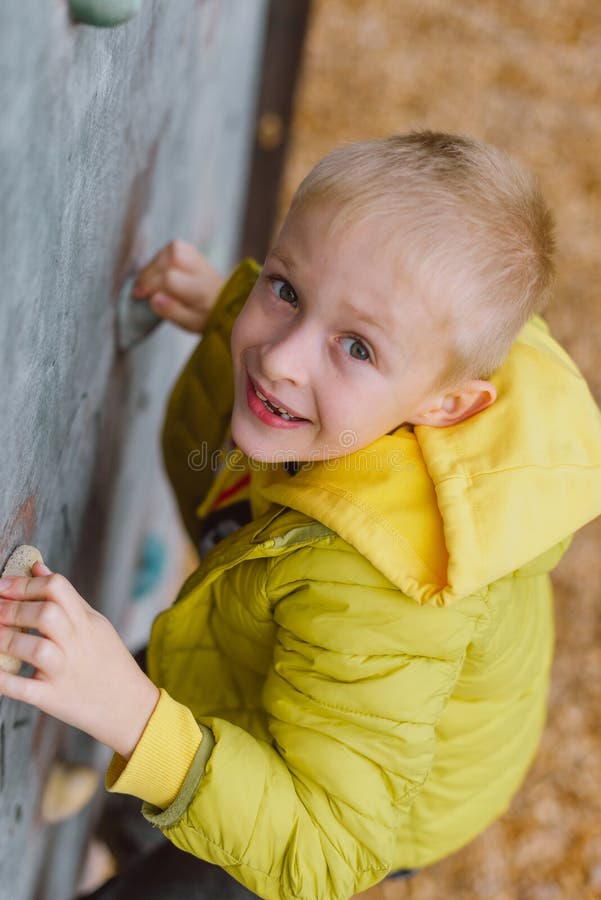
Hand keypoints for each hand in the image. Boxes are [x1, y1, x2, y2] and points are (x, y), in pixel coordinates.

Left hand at [0, 561, 158, 758]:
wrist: (130, 708)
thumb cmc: (110, 663)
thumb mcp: (95, 623)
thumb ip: (66, 597)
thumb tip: (37, 566)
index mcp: (87, 622)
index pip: (58, 588)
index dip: (25, 583)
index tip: (3, 585)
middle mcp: (77, 644)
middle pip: (47, 614)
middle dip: (13, 609)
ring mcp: (66, 672)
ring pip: (36, 649)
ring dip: (7, 639)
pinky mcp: (54, 699)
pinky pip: (24, 688)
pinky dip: (3, 679)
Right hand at [132, 240, 224, 332]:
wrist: (221, 301)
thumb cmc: (204, 314)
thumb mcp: (190, 323)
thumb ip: (172, 312)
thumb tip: (153, 299)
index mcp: (200, 289)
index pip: (169, 279)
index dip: (151, 286)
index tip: (140, 296)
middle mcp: (199, 268)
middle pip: (165, 262)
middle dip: (148, 276)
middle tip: (139, 292)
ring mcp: (195, 255)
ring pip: (166, 252)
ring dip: (151, 267)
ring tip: (146, 284)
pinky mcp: (189, 249)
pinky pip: (168, 248)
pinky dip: (157, 260)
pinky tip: (155, 273)